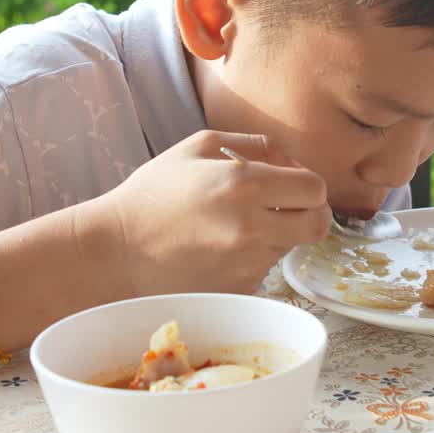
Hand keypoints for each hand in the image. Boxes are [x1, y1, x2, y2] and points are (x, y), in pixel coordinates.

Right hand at [93, 130, 330, 295]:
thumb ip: (253, 143)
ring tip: (240, 226)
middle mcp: (251, 226)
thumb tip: (291, 158)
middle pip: (318, 225)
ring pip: (291, 247)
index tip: (293, 185)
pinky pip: (265, 270)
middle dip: (310, 214)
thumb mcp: (198, 147)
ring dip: (279, 235)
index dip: (309, 185)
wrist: (115, 251)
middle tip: (289, 209)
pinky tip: (223, 250)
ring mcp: (246, 263)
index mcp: (244, 184)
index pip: (315, 188)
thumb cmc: (153, 193)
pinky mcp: (238, 289)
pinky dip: (254, 259)